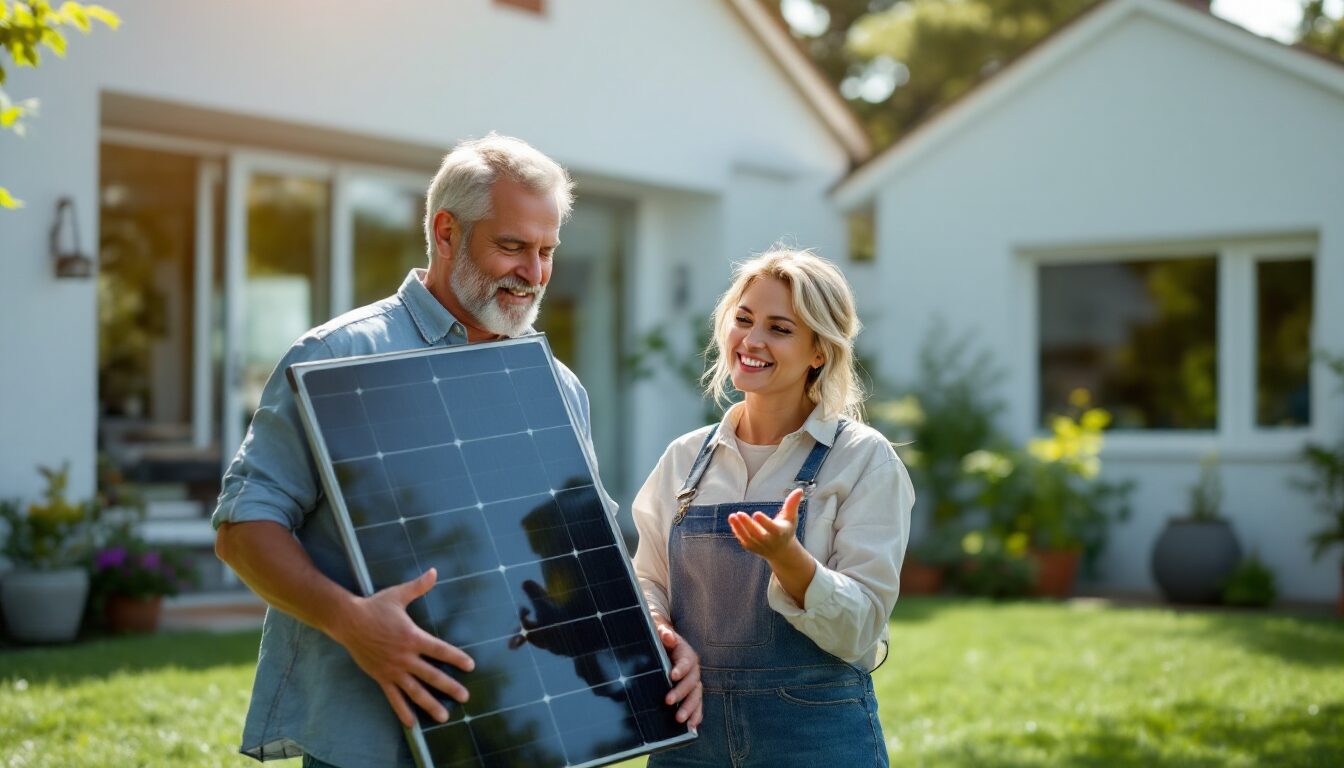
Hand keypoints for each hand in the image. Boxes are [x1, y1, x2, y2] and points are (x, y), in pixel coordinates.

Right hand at [330, 568, 475, 727]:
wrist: (347, 621)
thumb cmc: (375, 607)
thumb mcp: (398, 595)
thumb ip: (419, 586)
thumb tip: (434, 571)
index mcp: (413, 637)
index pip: (440, 650)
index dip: (457, 658)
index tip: (471, 666)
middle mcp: (405, 657)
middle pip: (432, 675)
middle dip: (450, 687)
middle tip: (465, 697)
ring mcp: (393, 670)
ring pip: (415, 691)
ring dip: (430, 705)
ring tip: (444, 716)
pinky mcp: (381, 677)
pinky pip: (394, 698)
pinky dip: (403, 711)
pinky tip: (412, 724)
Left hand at [656, 620, 703, 729]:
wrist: (662, 645)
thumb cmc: (659, 639)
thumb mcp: (659, 631)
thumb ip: (663, 632)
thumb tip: (667, 635)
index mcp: (686, 654)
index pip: (687, 661)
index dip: (681, 668)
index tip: (672, 676)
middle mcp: (692, 669)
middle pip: (692, 682)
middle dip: (682, 693)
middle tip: (669, 701)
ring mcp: (692, 683)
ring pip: (696, 696)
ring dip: (690, 708)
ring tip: (680, 720)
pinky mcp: (690, 694)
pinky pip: (697, 706)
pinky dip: (696, 716)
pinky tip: (692, 728)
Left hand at [727, 488, 804, 560]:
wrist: (782, 551)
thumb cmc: (786, 530)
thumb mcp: (791, 517)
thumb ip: (793, 504)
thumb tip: (799, 490)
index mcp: (779, 533)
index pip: (771, 528)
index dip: (764, 522)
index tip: (756, 513)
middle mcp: (769, 541)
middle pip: (757, 534)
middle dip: (748, 524)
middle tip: (739, 514)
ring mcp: (759, 546)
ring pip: (748, 538)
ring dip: (739, 528)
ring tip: (732, 516)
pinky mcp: (752, 548)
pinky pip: (743, 540)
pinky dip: (737, 532)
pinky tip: (733, 521)